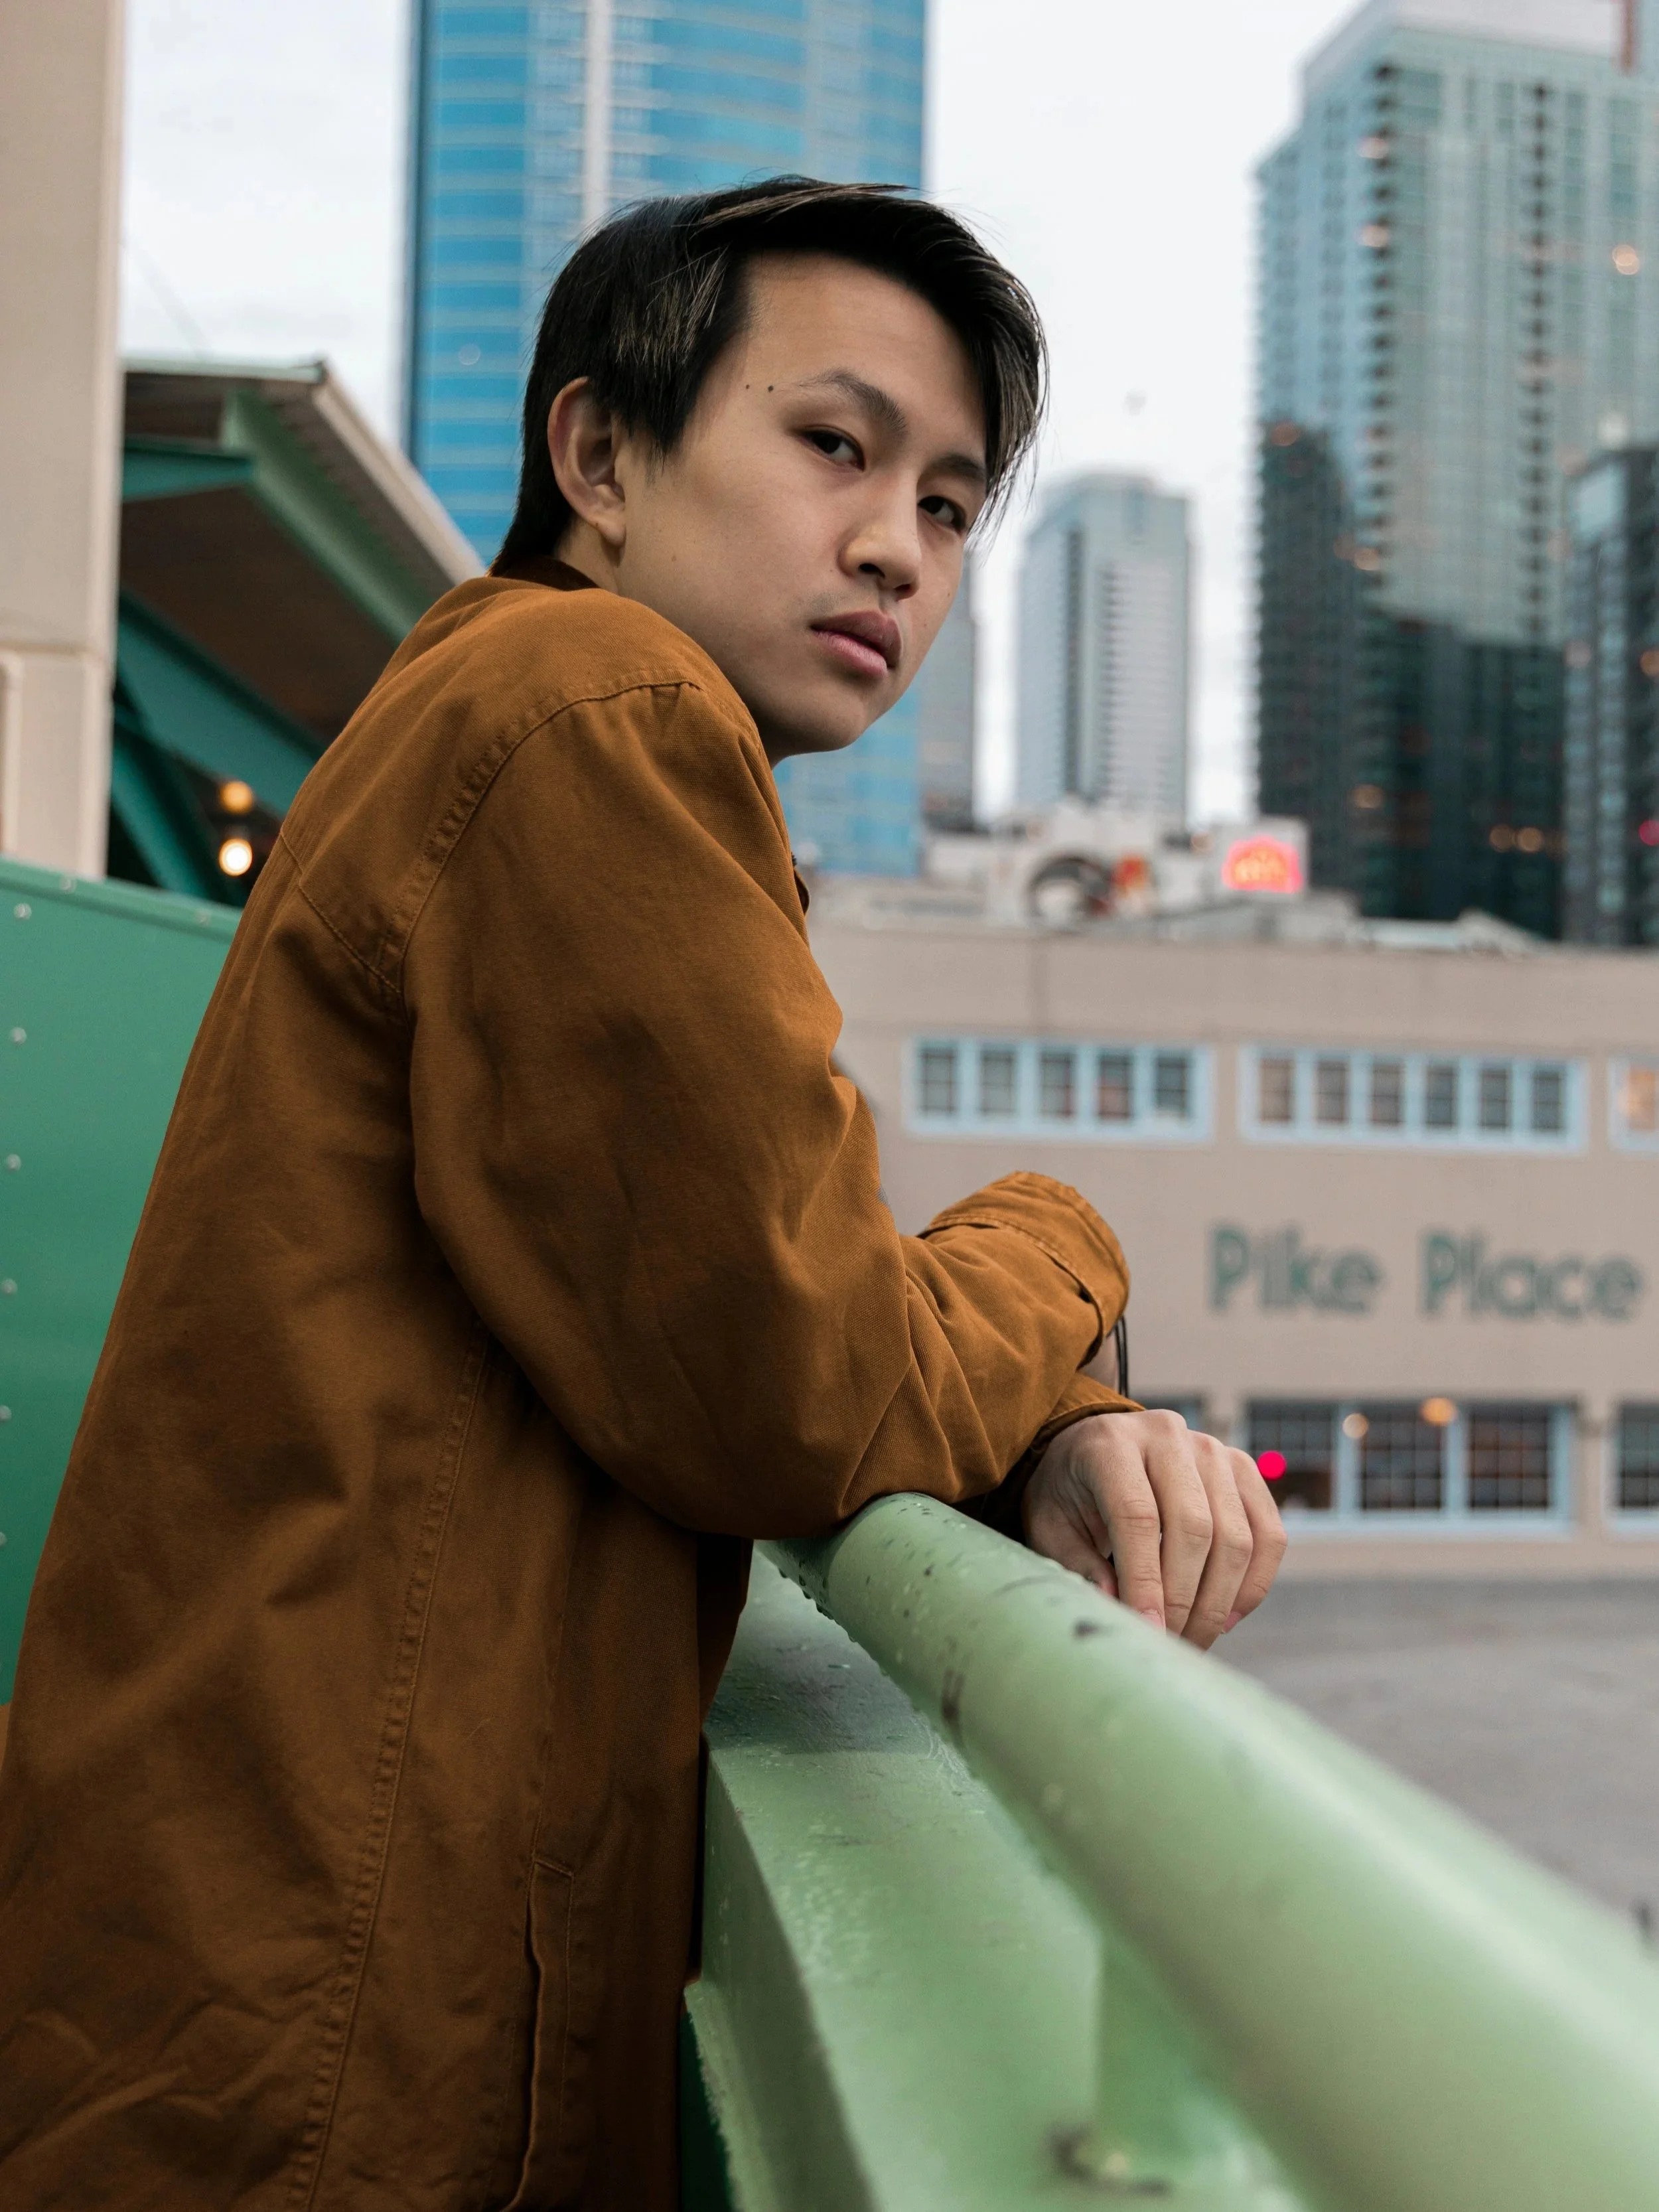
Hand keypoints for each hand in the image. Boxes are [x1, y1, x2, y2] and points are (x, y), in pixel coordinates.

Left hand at [1022, 1410, 1285, 1648]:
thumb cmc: (1068, 1493)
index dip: (1146, 1580)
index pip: (1139, 1515)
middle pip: (1194, 1528)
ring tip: (1193, 1639)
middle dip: (1184, 1599)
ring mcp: (1212, 1449)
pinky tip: (1228, 1617)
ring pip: (1236, 1537)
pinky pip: (1268, 1534)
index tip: (1149, 1632)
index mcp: (1110, 1444)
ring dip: (1219, 1601)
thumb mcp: (1050, 1526)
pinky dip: (1254, 1583)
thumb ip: (1078, 1565)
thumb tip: (1118, 1607)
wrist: (1094, 1448)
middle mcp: (1166, 1436)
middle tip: (1169, 1644)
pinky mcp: (1242, 1469)